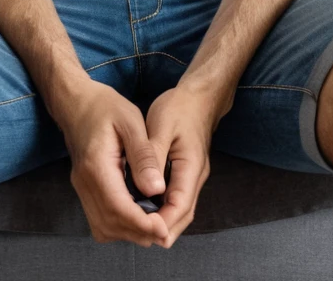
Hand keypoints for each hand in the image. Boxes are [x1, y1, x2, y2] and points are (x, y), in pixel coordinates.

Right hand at [58, 80, 170, 247]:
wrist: (77, 102)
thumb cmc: (105, 107)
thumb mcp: (131, 121)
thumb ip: (144, 156)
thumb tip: (156, 189)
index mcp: (96, 166)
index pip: (118, 208)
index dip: (142, 224)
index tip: (164, 228)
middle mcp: (84, 183)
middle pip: (110, 224)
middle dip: (138, 233)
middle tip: (164, 229)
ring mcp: (81, 188)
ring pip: (103, 227)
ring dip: (129, 232)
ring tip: (153, 225)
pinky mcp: (84, 189)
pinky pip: (99, 220)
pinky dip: (119, 226)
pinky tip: (136, 216)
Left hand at [142, 83, 215, 247]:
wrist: (198, 96)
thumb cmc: (179, 107)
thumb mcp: (162, 126)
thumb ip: (153, 157)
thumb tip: (148, 189)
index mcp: (191, 166)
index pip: (180, 205)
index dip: (162, 222)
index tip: (140, 230)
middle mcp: (195, 176)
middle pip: (182, 214)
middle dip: (161, 229)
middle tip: (134, 236)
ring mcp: (193, 176)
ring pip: (180, 210)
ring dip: (162, 222)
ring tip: (135, 228)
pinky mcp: (186, 173)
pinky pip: (176, 199)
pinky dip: (162, 209)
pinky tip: (143, 208)